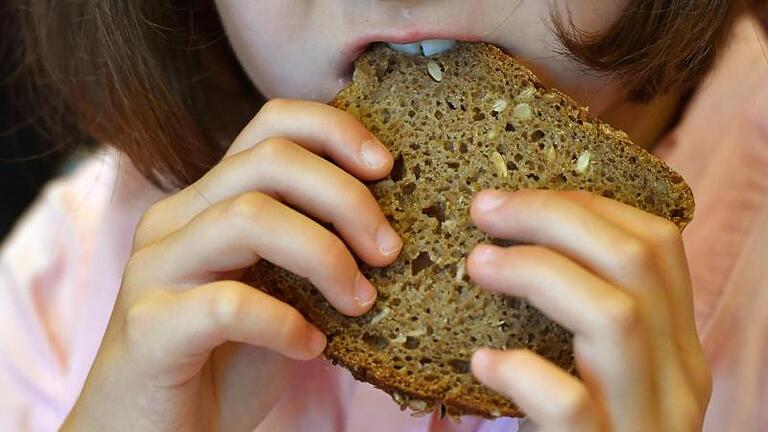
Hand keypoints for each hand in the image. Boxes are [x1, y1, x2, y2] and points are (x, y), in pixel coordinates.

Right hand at [62, 99, 402, 430]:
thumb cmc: (228, 361)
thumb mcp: (281, 291)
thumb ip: (312, 249)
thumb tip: (391, 225)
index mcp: (210, 201)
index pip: (271, 125)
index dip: (334, 131)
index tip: (387, 167)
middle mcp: (176, 219)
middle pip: (269, 161)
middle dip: (346, 197)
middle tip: (390, 250)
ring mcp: (155, 269)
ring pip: (248, 217)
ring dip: (325, 256)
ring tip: (361, 301)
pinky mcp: (149, 326)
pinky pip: (228, 304)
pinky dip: (285, 323)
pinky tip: (313, 346)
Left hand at [466, 190, 710, 430]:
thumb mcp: (594, 368)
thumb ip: (575, 316)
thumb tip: (503, 240)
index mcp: (675, 345)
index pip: (657, 244)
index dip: (586, 204)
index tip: (518, 198)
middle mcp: (677, 378)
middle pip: (635, 261)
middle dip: (552, 217)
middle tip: (482, 211)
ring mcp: (644, 421)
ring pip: (613, 315)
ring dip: (535, 273)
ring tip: (475, 265)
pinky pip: (568, 402)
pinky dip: (520, 370)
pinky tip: (483, 363)